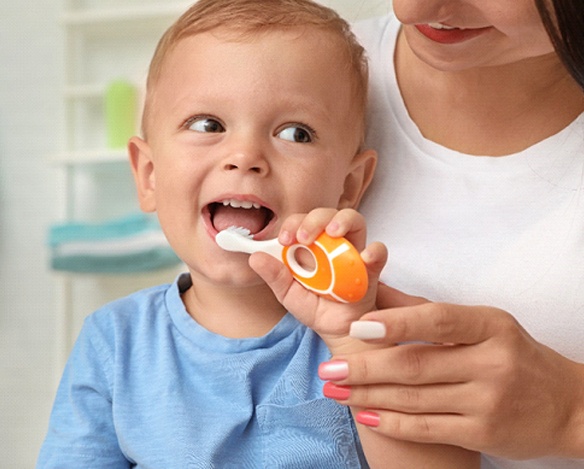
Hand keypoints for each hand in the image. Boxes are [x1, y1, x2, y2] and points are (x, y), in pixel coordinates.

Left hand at [249, 208, 387, 352]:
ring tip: (333, 232)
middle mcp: (331, 243)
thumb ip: (274, 276)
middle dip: (314, 219)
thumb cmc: (315, 307)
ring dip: (342, 221)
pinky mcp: (371, 267)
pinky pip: (378, 251)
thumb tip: (255, 258)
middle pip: (327, 215)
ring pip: (353, 221)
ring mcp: (352, 252)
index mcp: (309, 246)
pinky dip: (374, 251)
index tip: (284, 239)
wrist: (337, 331)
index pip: (301, 221)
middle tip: (303, 236)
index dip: (292, 223)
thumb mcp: (288, 294)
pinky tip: (365, 257)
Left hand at [319, 285, 583, 458]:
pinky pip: (427, 428)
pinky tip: (365, 415)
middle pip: (416, 365)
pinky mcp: (483, 433)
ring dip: (367, 395)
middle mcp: (491, 362)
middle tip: (328, 368)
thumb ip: (427, 310)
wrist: (566, 406)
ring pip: (414, 399)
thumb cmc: (513, 355)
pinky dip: (391, 422)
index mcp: (490, 326)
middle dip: (365, 367)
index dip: (395, 324)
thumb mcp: (483, 323)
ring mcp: (488, 401)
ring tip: (334, 389)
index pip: (438, 320)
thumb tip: (374, 288)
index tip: (356, 327)